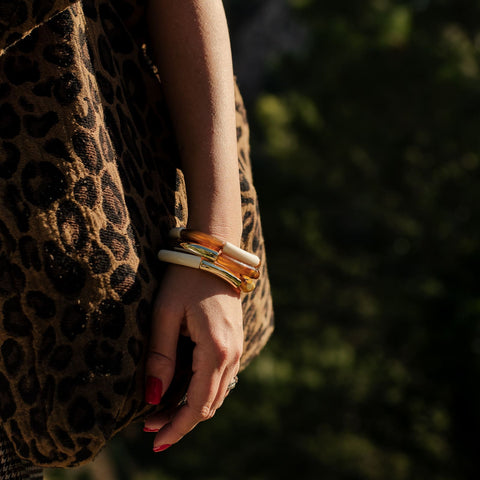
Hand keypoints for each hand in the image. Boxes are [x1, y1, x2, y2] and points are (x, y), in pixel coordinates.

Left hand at [143, 264, 242, 451]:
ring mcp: (236, 348)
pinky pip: (221, 378)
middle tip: (150, 427)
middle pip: (210, 404)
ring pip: (217, 393)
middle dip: (181, 421)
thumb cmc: (186, 280)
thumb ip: (160, 356)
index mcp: (216, 350)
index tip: (155, 442)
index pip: (199, 405)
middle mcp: (232, 354)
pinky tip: (182, 390)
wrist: (215, 256)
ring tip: (161, 413)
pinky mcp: (234, 342)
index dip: (177, 427)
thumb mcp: (166, 315)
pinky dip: (202, 392)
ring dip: (191, 408)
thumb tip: (152, 396)